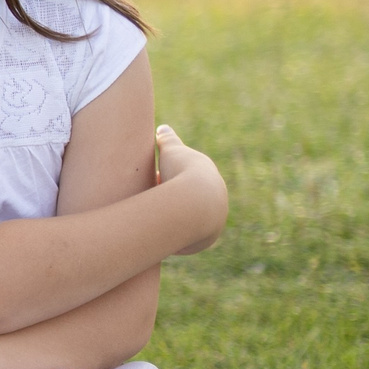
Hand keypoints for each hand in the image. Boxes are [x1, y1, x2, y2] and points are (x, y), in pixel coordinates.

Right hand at [153, 124, 226, 253]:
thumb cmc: (181, 172)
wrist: (195, 202)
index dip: (169, 180)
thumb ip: (167, 139)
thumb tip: (162, 128)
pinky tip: (162, 238)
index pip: (189, 179)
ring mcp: (214, 219)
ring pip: (192, 222)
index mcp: (209, 176)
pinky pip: (189, 240)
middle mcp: (217, 198)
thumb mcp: (171, 151)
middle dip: (173, 202)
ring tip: (153, 224)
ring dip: (175, 222)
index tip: (154, 182)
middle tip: (152, 203)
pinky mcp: (206, 239)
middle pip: (191, 202)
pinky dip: (176, 239)